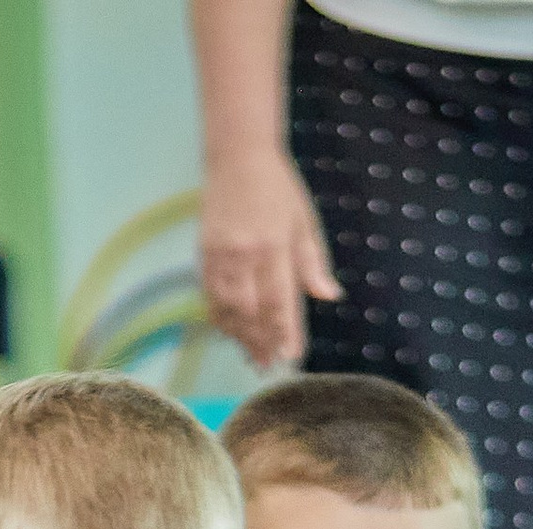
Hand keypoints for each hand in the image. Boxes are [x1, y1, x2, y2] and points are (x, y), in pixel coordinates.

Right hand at [199, 147, 339, 368]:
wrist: (237, 157)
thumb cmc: (278, 189)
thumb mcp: (304, 221)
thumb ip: (313, 262)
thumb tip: (329, 296)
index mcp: (274, 245)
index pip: (280, 300)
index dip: (286, 333)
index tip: (292, 358)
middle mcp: (244, 255)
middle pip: (252, 312)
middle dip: (262, 343)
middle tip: (270, 367)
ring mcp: (219, 257)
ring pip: (228, 310)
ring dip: (240, 337)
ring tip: (252, 357)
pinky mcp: (203, 256)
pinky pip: (210, 298)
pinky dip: (220, 320)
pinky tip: (230, 334)